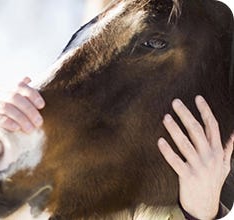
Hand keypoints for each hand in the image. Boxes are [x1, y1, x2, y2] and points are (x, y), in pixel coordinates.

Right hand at [0, 77, 44, 161]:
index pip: (17, 85)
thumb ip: (16, 97)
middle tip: (39, 122)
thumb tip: (28, 78)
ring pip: (5, 107)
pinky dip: (6, 122)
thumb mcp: (6, 111)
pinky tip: (15, 128)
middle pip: (13, 96)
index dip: (31, 93)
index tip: (42, 105)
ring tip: (30, 129)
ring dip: (20, 118)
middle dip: (28, 109)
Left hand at [157, 96, 232, 219]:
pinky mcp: (187, 176)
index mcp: (217, 151)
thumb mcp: (224, 165)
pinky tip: (159, 140)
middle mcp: (209, 156)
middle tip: (175, 102)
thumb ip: (226, 149)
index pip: (212, 126)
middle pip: (196, 131)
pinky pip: (175, 161)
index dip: (205, 110)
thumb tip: (233, 134)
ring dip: (174, 129)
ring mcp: (198, 166)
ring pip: (185, 143)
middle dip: (186, 114)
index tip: (197, 98)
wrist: (205, 206)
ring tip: (165, 117)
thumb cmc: (213, 182)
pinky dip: (167, 151)